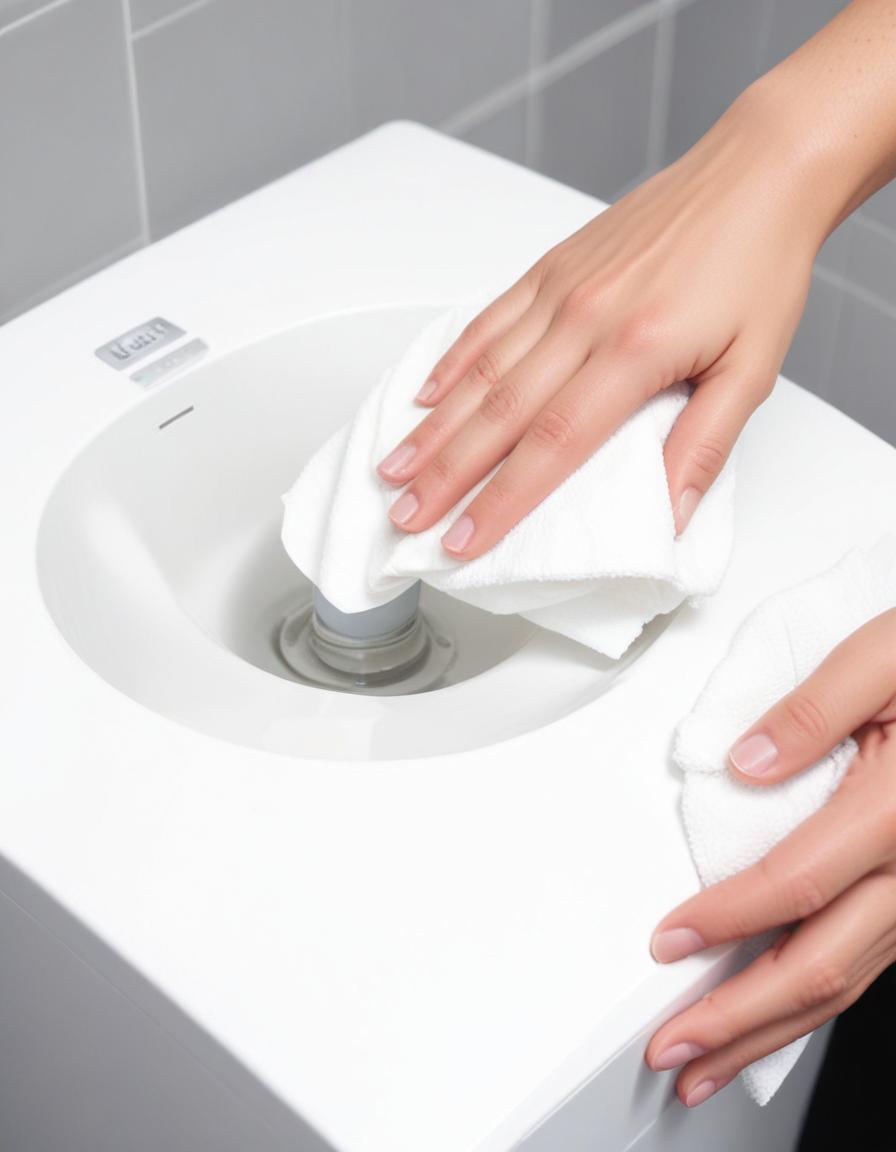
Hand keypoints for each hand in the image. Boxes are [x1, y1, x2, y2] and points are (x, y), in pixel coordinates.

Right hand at [376, 83, 826, 555]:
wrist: (759, 169)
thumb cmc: (760, 264)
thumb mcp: (754, 368)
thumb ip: (705, 446)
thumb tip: (670, 515)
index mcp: (635, 351)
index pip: (552, 445)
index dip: (501, 500)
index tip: (464, 539)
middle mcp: (584, 318)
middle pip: (498, 414)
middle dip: (445, 474)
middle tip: (405, 517)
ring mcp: (560, 289)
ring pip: (480, 370)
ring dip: (432, 427)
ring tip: (394, 468)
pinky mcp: (552, 266)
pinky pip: (488, 320)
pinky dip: (451, 361)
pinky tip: (425, 395)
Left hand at [645, 609, 895, 1107]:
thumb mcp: (887, 656)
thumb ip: (816, 707)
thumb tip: (747, 760)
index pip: (796, 885)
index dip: (726, 920)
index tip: (669, 941)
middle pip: (821, 965)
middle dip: (739, 1018)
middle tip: (673, 1051)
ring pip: (847, 980)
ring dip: (773, 1028)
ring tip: (710, 1061)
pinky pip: (868, 961)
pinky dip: (814, 996)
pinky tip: (775, 1013)